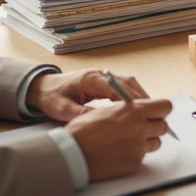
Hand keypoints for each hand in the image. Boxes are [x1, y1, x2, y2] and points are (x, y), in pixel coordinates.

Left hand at [25, 68, 149, 122]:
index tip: (141, 111)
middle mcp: (100, 74)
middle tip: (153, 113)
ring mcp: (103, 76)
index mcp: (91, 79)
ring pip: (128, 83)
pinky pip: (123, 86)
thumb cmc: (51, 97)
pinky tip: (137, 109)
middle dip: (141, 97)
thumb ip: (82, 114)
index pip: (117, 87)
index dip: (131, 99)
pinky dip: (133, 96)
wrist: (42, 87)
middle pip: (128, 82)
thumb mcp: (63, 109)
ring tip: (149, 111)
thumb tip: (102, 121)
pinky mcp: (104, 81)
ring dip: (140, 96)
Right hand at [64, 97, 172, 181]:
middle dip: (154, 126)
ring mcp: (138, 147)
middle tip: (141, 127)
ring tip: (127, 140)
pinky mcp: (134, 163)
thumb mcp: (107, 110)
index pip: (165, 106)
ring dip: (146, 141)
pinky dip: (134, 154)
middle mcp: (140, 128)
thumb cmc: (83, 130)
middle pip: (163, 126)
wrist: (71, 154)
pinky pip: (143, 157)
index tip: (155, 112)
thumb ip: (127, 109)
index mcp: (134, 111)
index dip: (160, 109)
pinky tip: (118, 152)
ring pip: (156, 142)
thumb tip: (140, 109)